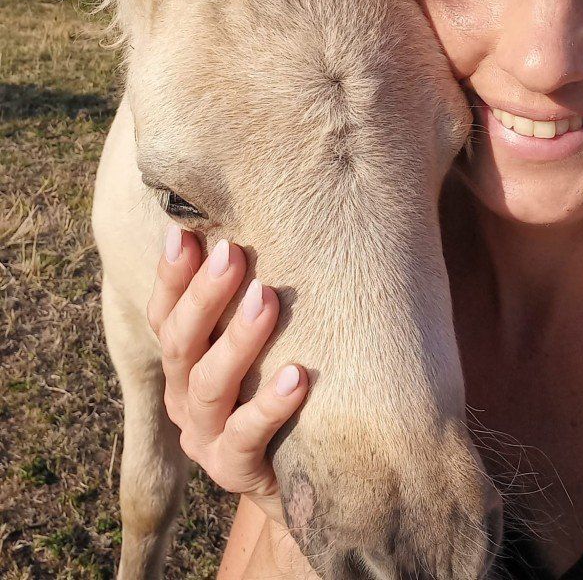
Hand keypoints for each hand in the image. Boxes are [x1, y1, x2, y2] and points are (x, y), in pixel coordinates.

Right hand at [146, 225, 307, 524]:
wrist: (298, 474)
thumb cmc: (280, 389)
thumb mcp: (260, 344)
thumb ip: (251, 296)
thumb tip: (257, 227)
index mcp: (184, 361)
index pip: (165, 313)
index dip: (170, 274)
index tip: (184, 232)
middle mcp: (184, 396)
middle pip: (181, 341)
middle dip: (204, 294)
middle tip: (233, 253)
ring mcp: (205, 436)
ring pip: (208, 385)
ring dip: (236, 340)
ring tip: (264, 300)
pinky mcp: (234, 469)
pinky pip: (246, 437)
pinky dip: (269, 405)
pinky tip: (298, 376)